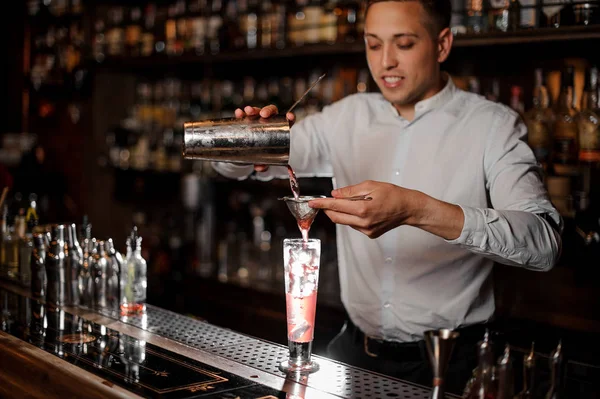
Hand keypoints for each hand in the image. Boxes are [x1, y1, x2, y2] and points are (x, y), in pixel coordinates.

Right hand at [234, 104, 295, 172]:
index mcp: (280, 129)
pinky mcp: (248, 121)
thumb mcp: (268, 159)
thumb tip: (263, 168)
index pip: (288, 120)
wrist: (253, 152)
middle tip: (262, 115)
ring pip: (257, 111)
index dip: (290, 117)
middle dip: (267, 110)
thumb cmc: (265, 153)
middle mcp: (270, 121)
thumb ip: (267, 164)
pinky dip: (242, 114)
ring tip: (247, 111)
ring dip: (253, 110)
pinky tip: (238, 113)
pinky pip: (245, 115)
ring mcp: (259, 120)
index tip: (289, 117)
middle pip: (271, 112)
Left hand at [308, 180, 464, 239]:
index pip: (336, 206)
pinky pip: (353, 225)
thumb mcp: (371, 186)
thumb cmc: (392, 194)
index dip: (322, 204)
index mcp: (363, 209)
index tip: (312, 202)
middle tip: (325, 201)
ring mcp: (366, 230)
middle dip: (328, 209)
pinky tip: (361, 210)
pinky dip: (351, 217)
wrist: (408, 208)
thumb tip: (335, 195)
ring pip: (345, 222)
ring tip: (351, 202)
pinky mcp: (370, 234)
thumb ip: (350, 191)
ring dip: (341, 213)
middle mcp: (363, 222)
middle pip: (336, 217)